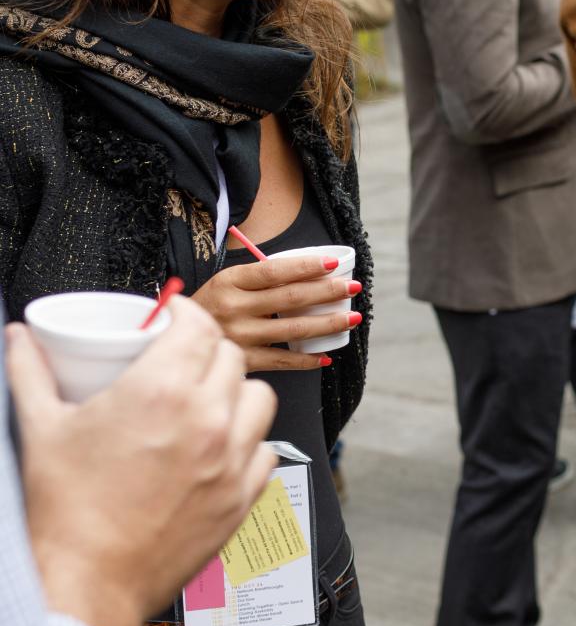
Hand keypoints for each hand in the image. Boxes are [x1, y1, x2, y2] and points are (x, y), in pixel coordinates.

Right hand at [7, 295, 276, 625]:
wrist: (89, 581)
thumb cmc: (67, 514)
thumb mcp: (41, 428)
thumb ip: (30, 371)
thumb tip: (20, 339)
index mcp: (160, 392)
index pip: (198, 326)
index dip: (186, 313)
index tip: (174, 318)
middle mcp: (206, 421)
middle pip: (230, 356)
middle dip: (207, 350)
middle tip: (182, 360)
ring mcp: (229, 462)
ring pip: (259, 399)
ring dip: (236, 392)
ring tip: (208, 401)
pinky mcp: (241, 499)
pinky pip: (266, 453)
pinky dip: (249, 443)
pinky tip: (222, 448)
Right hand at [193, 255, 360, 372]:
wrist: (173, 340)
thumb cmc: (211, 307)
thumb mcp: (226, 283)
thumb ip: (259, 278)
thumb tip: (308, 272)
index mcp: (229, 281)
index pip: (274, 270)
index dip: (306, 266)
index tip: (332, 263)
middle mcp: (234, 308)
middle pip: (290, 298)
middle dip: (327, 292)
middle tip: (352, 287)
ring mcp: (239, 337)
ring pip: (293, 329)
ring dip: (327, 323)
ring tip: (352, 317)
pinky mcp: (243, 362)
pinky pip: (283, 361)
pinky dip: (307, 360)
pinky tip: (326, 356)